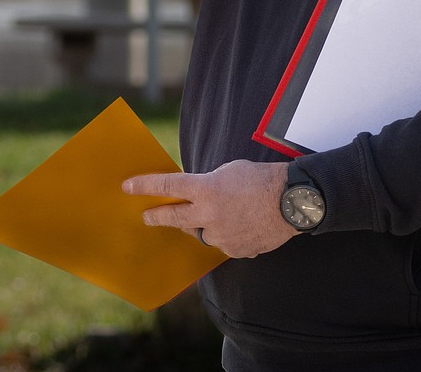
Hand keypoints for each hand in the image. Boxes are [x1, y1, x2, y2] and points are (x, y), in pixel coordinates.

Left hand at [123, 160, 295, 258]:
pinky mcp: (234, 250)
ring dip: (199, 224)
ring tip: (210, 215)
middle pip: (173, 217)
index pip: (166, 187)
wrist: (292, 200)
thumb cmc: (261, 179)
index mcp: (205, 189)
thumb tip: (196, 196)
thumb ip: (207, 184)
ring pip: (199, 232)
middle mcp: (208, 214)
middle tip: (146, 216)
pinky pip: (221, 243)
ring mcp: (221, 235)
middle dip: (156, 216)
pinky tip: (236, 224)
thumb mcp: (228, 171)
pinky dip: (223, 234)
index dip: (144, 186)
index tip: (127, 187)